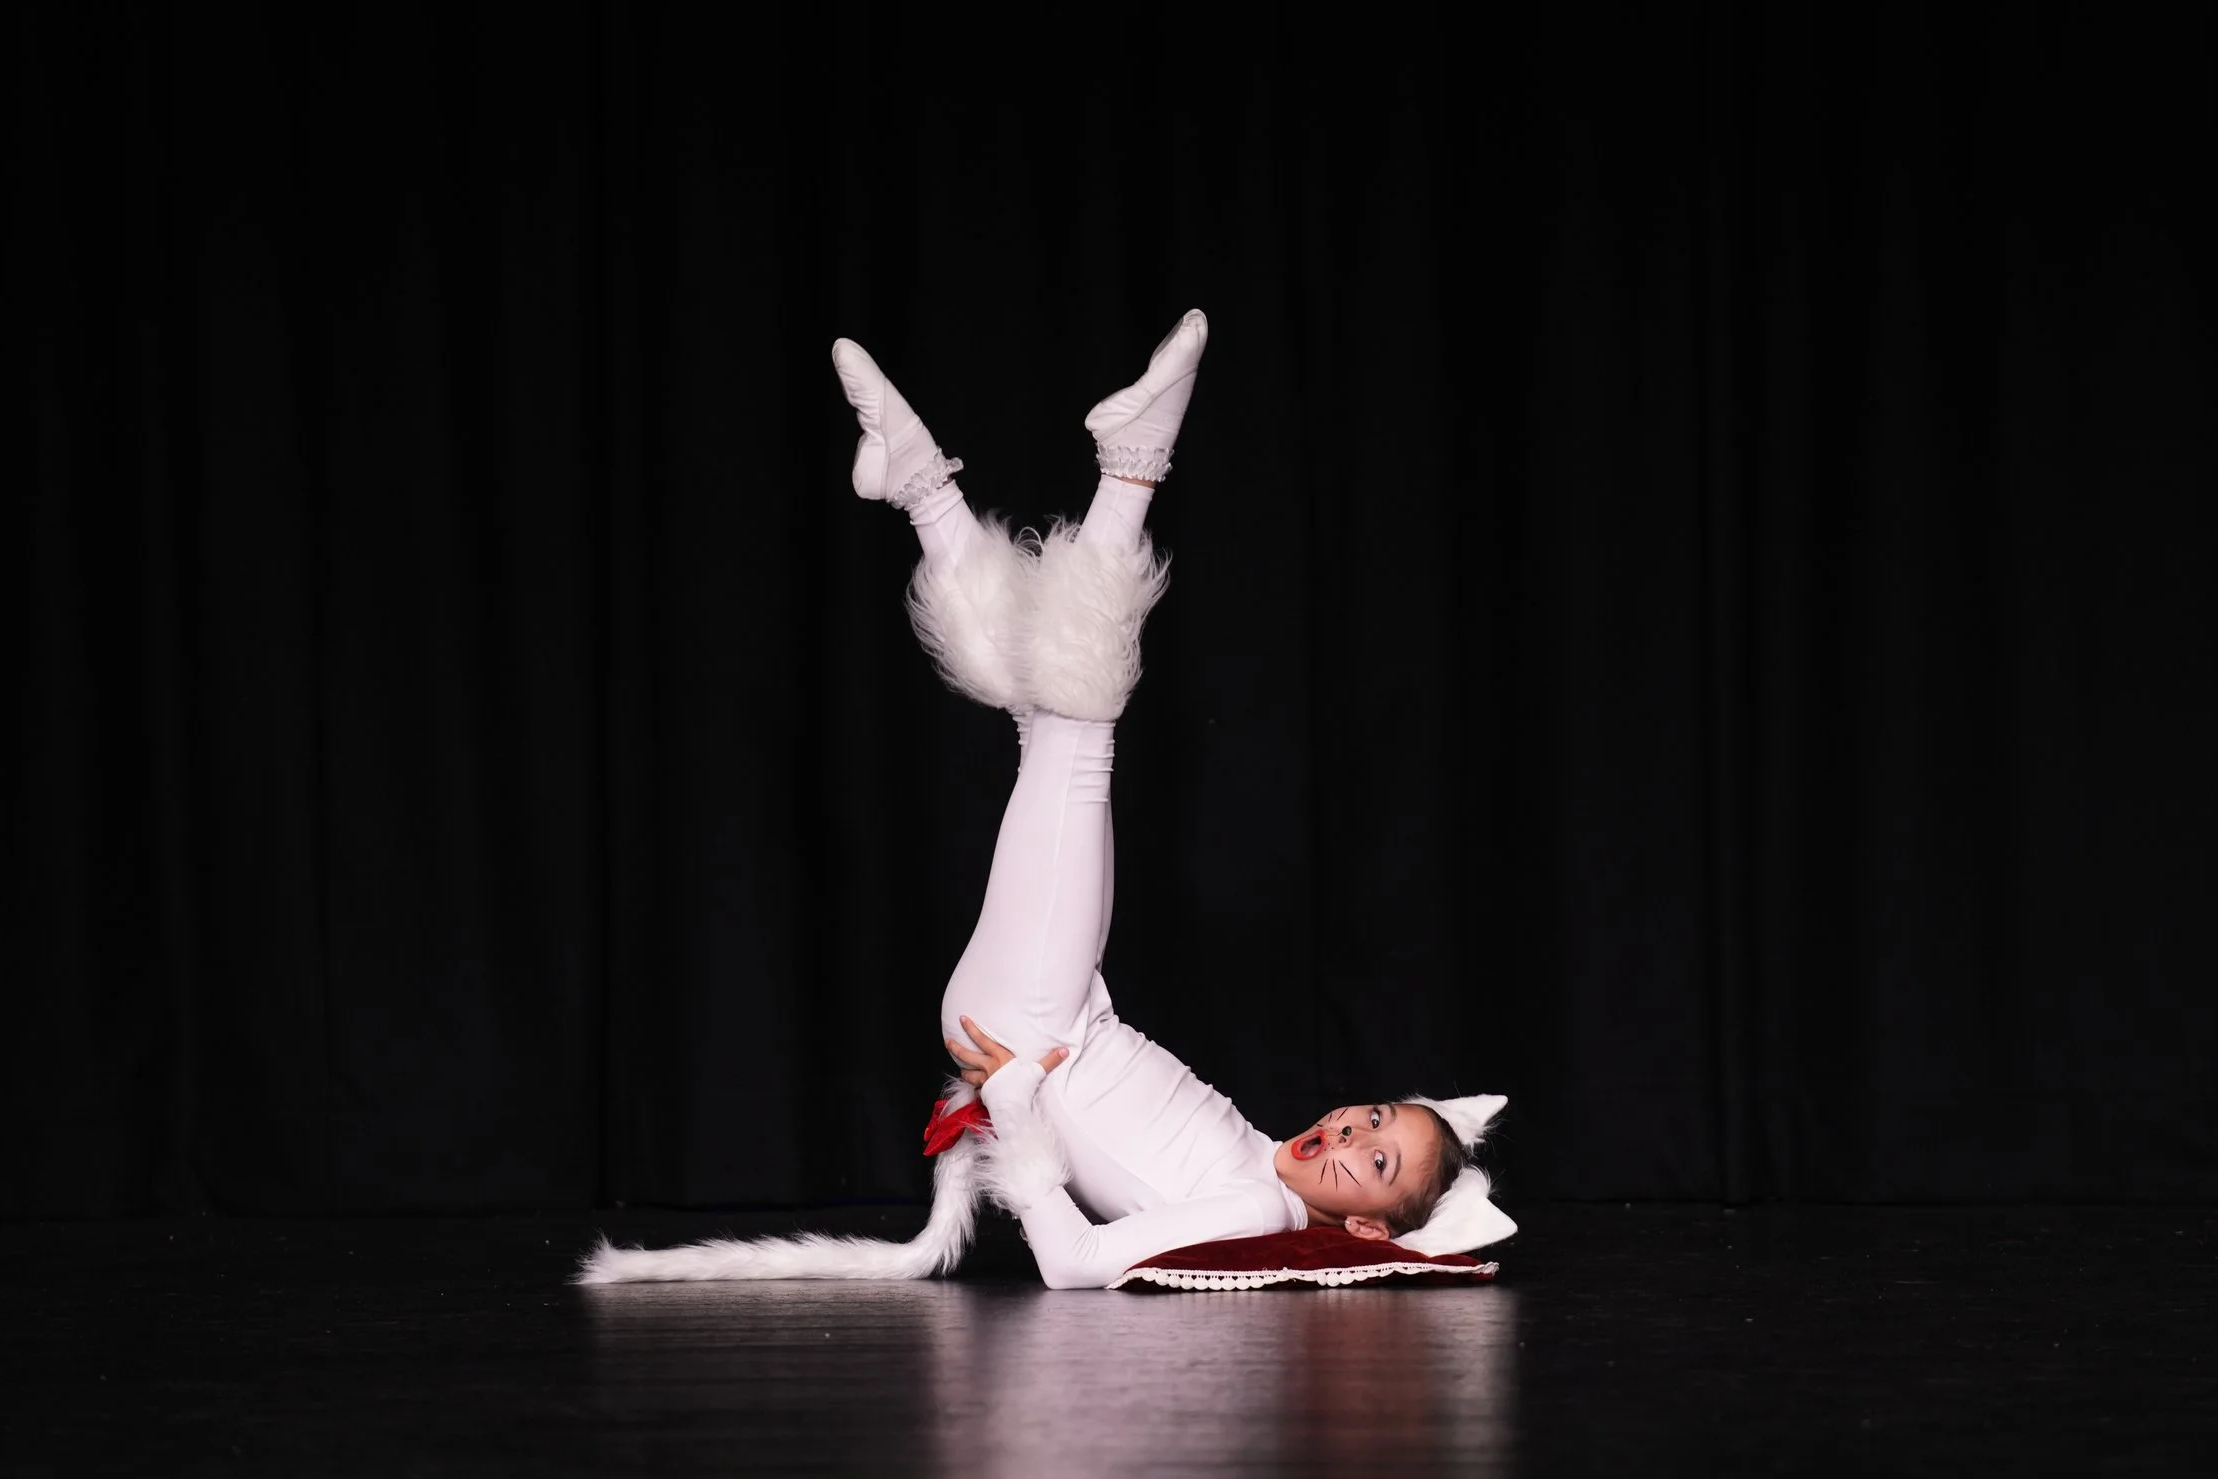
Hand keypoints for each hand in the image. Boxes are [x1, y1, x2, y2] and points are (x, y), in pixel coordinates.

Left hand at [947, 1015, 1068, 1087]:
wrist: (1012, 1107)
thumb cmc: (1023, 1086)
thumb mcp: (1037, 1071)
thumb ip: (1050, 1060)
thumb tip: (1065, 1050)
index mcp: (999, 1058)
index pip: (983, 1039)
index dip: (971, 1029)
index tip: (962, 1019)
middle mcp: (989, 1068)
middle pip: (968, 1056)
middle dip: (956, 1048)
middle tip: (948, 1041)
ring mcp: (984, 1082)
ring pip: (968, 1074)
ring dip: (963, 1070)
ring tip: (960, 1068)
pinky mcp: (983, 1094)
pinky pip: (975, 1090)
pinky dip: (973, 1089)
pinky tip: (973, 1090)